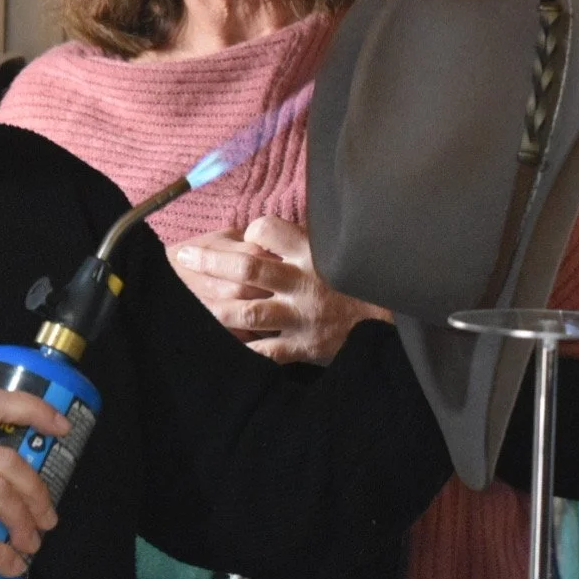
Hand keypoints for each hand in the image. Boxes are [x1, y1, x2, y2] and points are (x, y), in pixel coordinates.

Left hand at [171, 216, 392, 365]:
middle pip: (247, 270)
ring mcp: (300, 317)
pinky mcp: (303, 347)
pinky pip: (265, 352)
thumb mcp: (337, 250)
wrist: (395, 324)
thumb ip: (303, 239)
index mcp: (311, 253)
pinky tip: (220, 346)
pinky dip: (242, 350)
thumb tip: (264, 226)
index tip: (241, 236)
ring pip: (248, 313)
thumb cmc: (359, 281)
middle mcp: (302, 283)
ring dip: (215, 310)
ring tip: (191, 304)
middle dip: (210, 263)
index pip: (269, 232)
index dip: (251, 232)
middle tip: (182, 257)